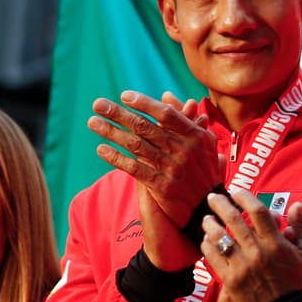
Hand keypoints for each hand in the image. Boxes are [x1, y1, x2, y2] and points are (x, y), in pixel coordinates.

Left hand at [90, 90, 220, 270]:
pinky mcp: (161, 187)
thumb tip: (165, 94)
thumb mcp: (203, 141)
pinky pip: (134, 169)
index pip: (165, 114)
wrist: (208, 207)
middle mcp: (183, 150)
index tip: (123, 95)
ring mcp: (171, 169)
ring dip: (111, 132)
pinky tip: (101, 149)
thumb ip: (184, 117)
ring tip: (93, 122)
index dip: (144, 103)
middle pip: (145, 127)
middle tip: (98, 104)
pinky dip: (116, 158)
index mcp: (194, 136)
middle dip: (118, 114)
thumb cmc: (204, 169)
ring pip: (136, 146)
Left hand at [200, 194, 301, 301]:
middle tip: (212, 197)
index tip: (236, 192)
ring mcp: (242, 266)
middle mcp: (257, 251)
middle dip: (221, 204)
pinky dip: (207, 246)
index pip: (257, 211)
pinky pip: (213, 258)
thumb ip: (299, 227)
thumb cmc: (293, 280)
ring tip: (206, 218)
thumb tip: (297, 204)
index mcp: (276, 243)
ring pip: (220, 237)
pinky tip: (205, 240)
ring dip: (210, 224)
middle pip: (234, 220)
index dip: (244, 198)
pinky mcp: (230, 279)